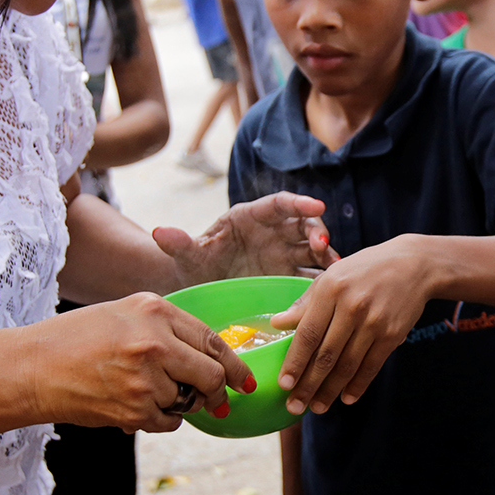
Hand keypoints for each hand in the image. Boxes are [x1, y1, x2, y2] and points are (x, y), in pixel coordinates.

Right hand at [21, 293, 253, 432]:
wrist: (32, 369)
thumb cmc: (78, 337)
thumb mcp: (126, 312)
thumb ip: (169, 326)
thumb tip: (212, 354)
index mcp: (155, 311)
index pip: (211, 339)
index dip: (233, 363)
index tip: (244, 379)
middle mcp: (154, 343)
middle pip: (209, 374)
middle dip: (218, 389)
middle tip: (220, 397)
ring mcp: (145, 380)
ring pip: (188, 400)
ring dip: (180, 402)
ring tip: (147, 389)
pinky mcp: (133, 411)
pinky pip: (169, 421)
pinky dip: (163, 418)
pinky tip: (139, 405)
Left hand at [154, 192, 338, 289]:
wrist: (199, 289)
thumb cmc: (193, 265)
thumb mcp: (187, 256)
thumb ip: (179, 244)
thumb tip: (161, 232)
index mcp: (250, 217)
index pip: (279, 204)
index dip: (300, 203)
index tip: (318, 205)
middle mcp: (272, 232)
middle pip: (303, 224)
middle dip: (317, 231)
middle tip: (324, 247)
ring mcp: (282, 254)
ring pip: (312, 248)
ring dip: (326, 255)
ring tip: (333, 269)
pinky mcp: (287, 276)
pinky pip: (309, 274)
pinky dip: (320, 280)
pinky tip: (328, 291)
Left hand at [270, 236, 433, 414]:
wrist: (414, 264)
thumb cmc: (366, 269)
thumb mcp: (332, 276)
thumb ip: (305, 302)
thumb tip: (277, 323)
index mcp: (331, 289)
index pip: (308, 333)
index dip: (295, 362)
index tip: (284, 384)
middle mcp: (352, 307)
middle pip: (325, 355)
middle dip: (308, 385)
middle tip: (294, 407)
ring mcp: (374, 322)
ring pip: (347, 365)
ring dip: (330, 391)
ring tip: (317, 407)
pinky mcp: (393, 334)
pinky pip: (371, 366)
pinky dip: (358, 385)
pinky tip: (346, 398)